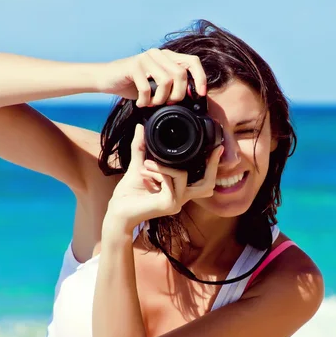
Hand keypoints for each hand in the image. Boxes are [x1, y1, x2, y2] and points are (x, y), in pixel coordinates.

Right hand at [98, 49, 206, 107]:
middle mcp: (158, 54)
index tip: (201, 94)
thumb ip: (172, 87)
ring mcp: (146, 58)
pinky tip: (141, 104)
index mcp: (168, 57)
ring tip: (152, 104)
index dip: (200, 78)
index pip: (192, 61)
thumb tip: (191, 98)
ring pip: (166, 81)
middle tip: (167, 104)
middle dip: (177, 95)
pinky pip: (147, 88)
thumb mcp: (156, 86)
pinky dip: (145, 101)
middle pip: (180, 75)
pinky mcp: (133, 65)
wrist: (106, 79)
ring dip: (160, 99)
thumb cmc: (133, 84)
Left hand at [105, 124, 222, 231]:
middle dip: (212, 166)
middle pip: (207, 184)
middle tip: (213, 151)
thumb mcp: (139, 164)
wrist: (118, 210)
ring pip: (183, 175)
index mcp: (178, 191)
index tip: (217, 148)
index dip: (213, 166)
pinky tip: (145, 172)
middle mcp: (180, 198)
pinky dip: (158, 171)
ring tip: (146, 164)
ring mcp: (176, 203)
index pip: (203, 181)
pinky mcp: (169, 204)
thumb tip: (140, 126)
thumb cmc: (128, 193)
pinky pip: (171, 179)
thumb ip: (141, 147)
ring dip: (163, 166)